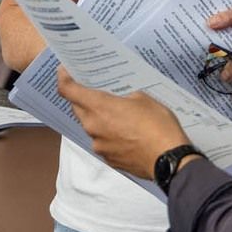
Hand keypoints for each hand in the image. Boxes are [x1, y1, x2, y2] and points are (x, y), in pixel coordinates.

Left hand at [57, 69, 190, 180]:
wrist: (169, 159)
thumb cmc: (158, 126)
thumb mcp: (144, 98)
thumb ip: (125, 96)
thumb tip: (121, 101)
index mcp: (99, 107)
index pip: (68, 91)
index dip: (63, 79)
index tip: (65, 71)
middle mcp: (93, 127)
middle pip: (78, 108)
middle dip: (83, 98)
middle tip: (96, 90)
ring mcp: (99, 145)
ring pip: (91, 126)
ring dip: (99, 118)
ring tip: (118, 114)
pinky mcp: (109, 159)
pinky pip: (103, 142)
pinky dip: (109, 135)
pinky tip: (126, 133)